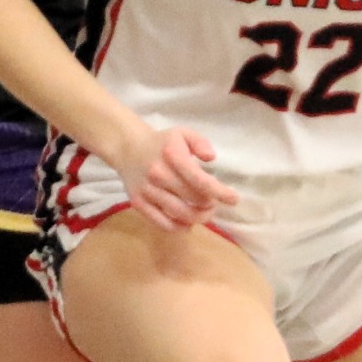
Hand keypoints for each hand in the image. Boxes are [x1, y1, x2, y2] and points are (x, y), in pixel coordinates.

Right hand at [118, 121, 239, 231]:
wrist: (128, 148)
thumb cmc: (161, 143)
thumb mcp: (183, 134)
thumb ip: (200, 143)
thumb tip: (211, 158)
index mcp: (172, 155)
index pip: (200, 181)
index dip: (220, 193)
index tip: (233, 199)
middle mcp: (159, 174)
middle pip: (193, 200)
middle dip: (210, 205)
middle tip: (214, 203)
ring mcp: (147, 191)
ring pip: (180, 215)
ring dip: (199, 217)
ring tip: (205, 212)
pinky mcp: (139, 204)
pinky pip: (163, 223)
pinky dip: (180, 227)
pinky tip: (188, 222)